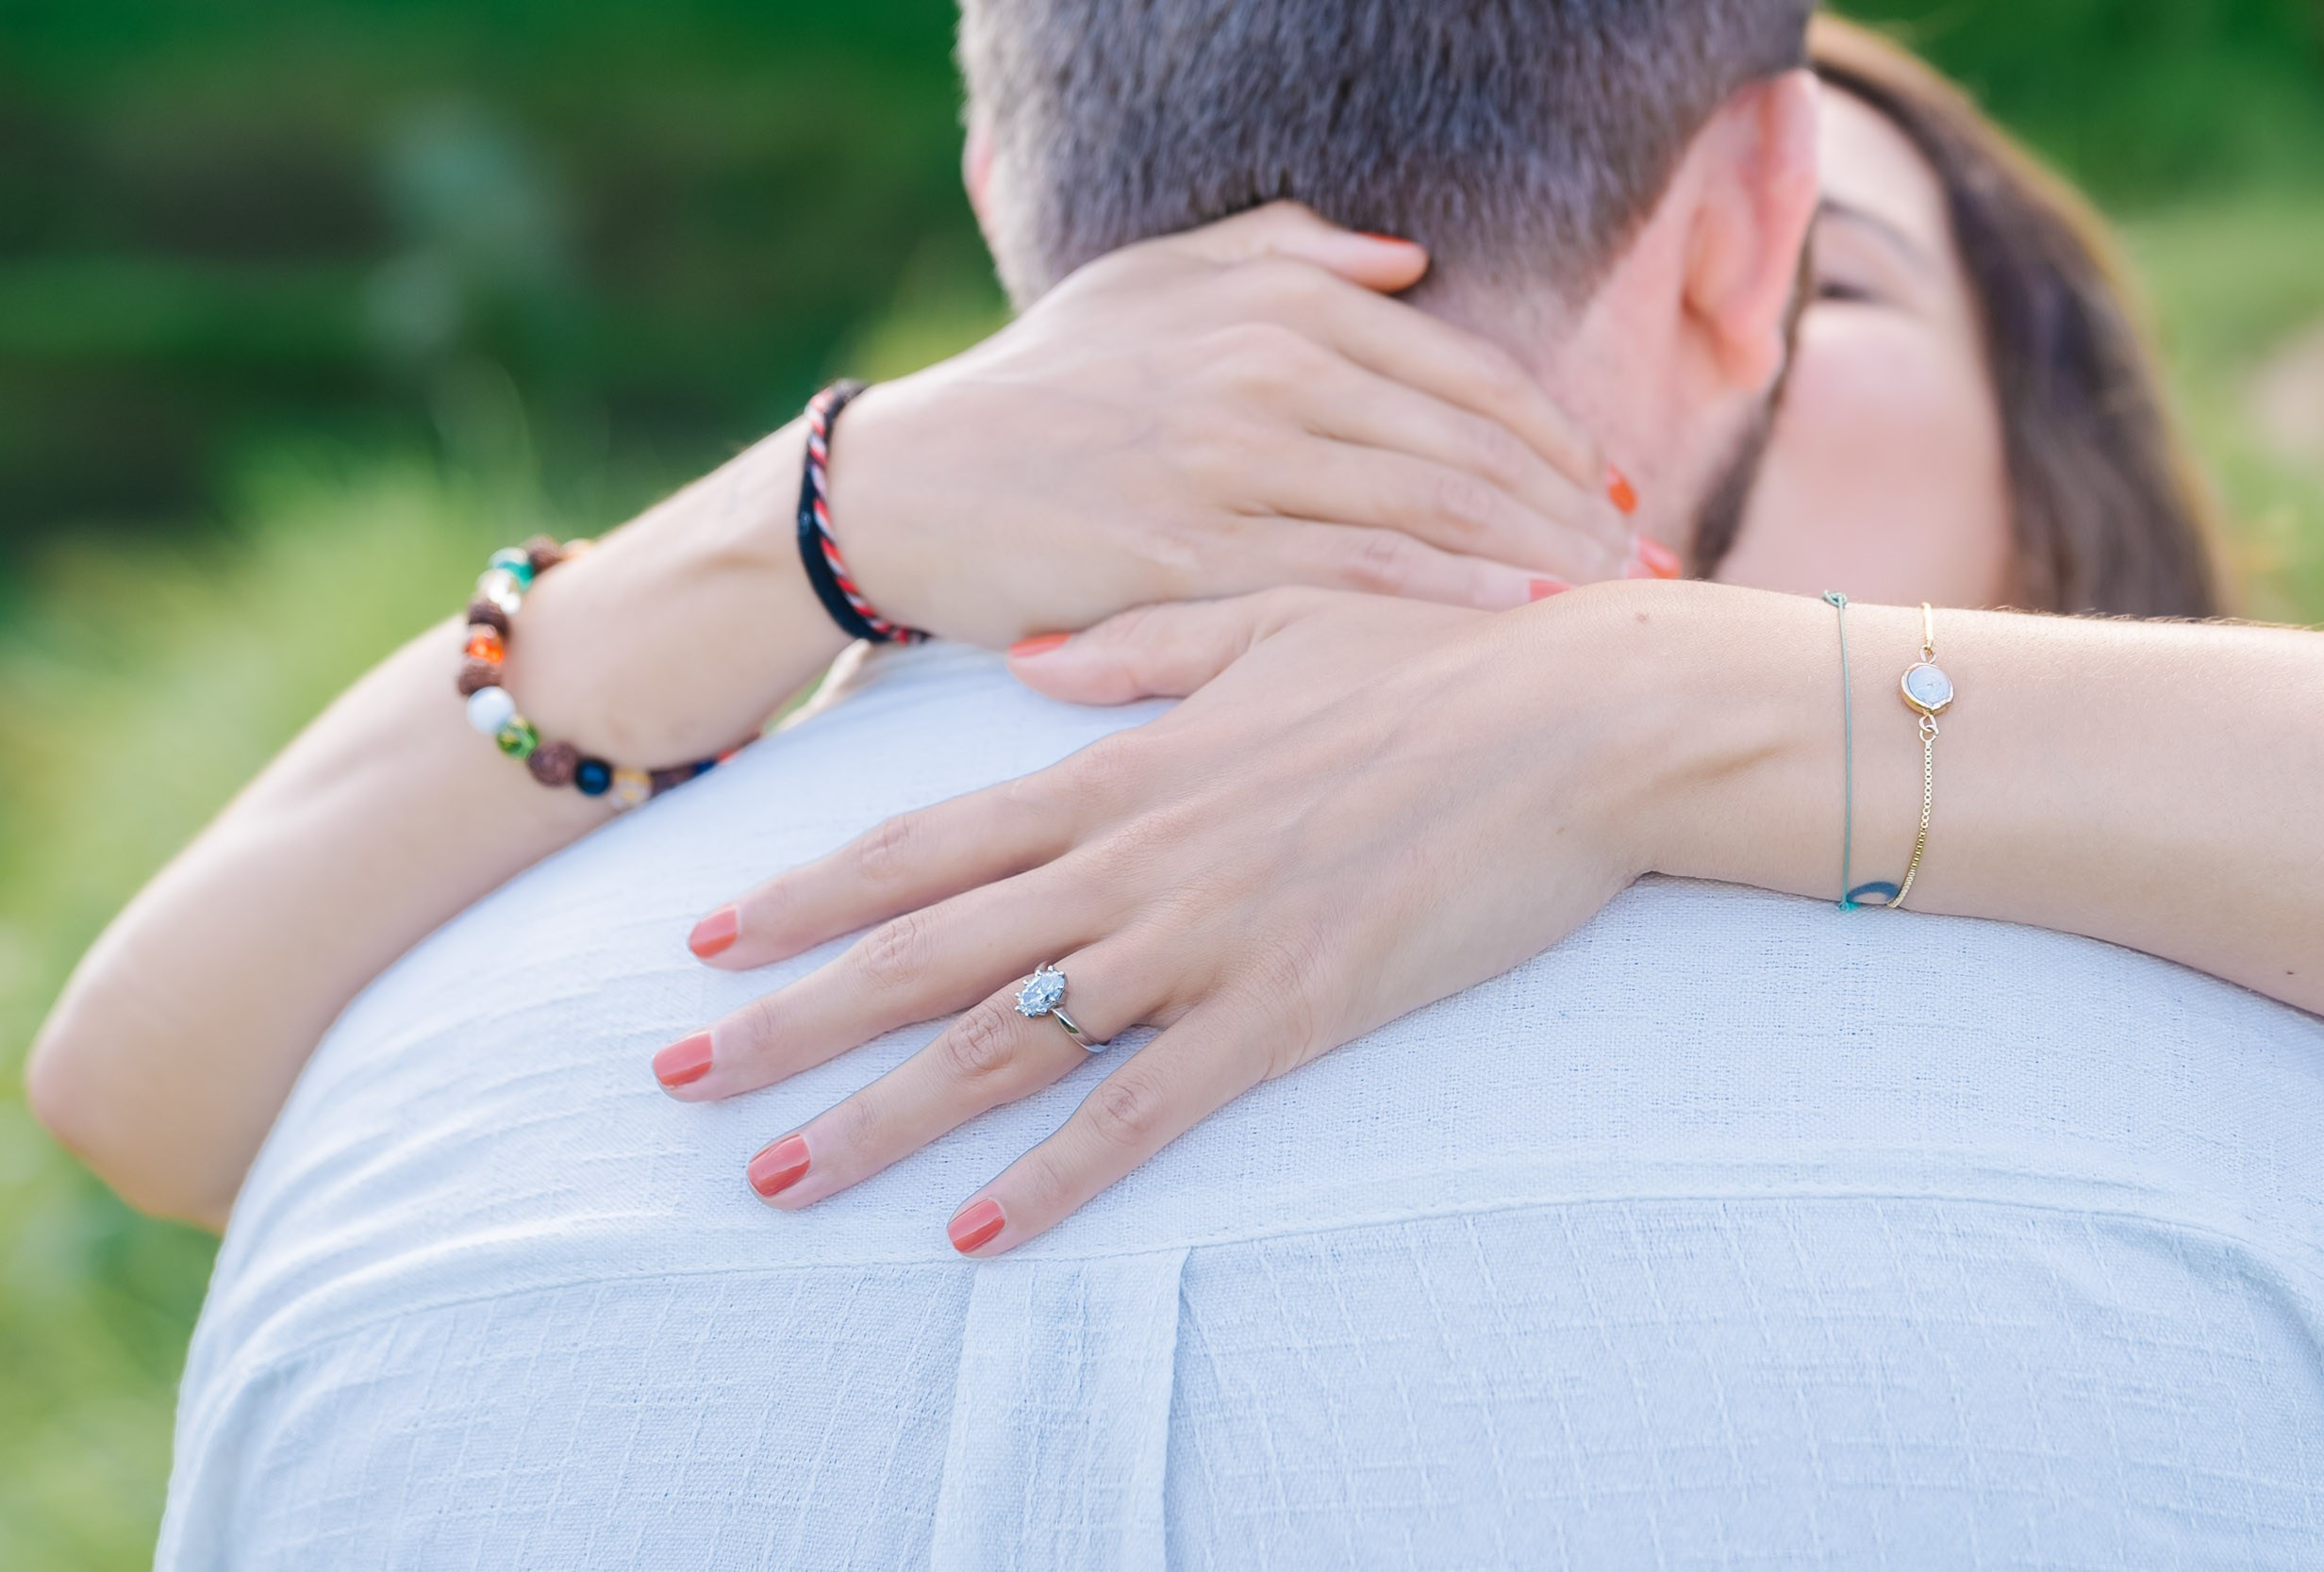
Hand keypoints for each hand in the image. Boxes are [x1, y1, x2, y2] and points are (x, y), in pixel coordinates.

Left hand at [664, 585, 1689, 1253]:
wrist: (1578, 718)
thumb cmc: (1431, 658)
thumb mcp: (1268, 622)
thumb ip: (1138, 651)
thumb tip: (1036, 662)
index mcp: (1120, 769)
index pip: (923, 843)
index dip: (806, 894)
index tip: (707, 940)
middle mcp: (1133, 862)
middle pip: (923, 953)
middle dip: (787, 1018)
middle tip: (673, 1074)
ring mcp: (1203, 944)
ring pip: (1004, 1044)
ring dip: (879, 1116)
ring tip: (775, 1174)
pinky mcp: (1289, 1015)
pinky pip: (1146, 1115)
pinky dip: (1057, 1179)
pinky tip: (979, 1235)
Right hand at [825, 204, 1665, 648]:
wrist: (910, 487)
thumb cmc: (1043, 388)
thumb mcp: (1152, 283)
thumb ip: (1283, 251)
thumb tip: (1409, 260)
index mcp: (1275, 302)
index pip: (1461, 371)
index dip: (1554, 436)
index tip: (1613, 494)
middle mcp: (1265, 368)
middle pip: (1468, 444)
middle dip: (1575, 510)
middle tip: (1650, 568)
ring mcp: (1230, 460)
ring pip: (1427, 506)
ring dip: (1537, 558)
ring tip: (1611, 607)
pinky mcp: (1192, 550)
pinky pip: (1349, 570)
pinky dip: (1445, 593)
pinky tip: (1519, 622)